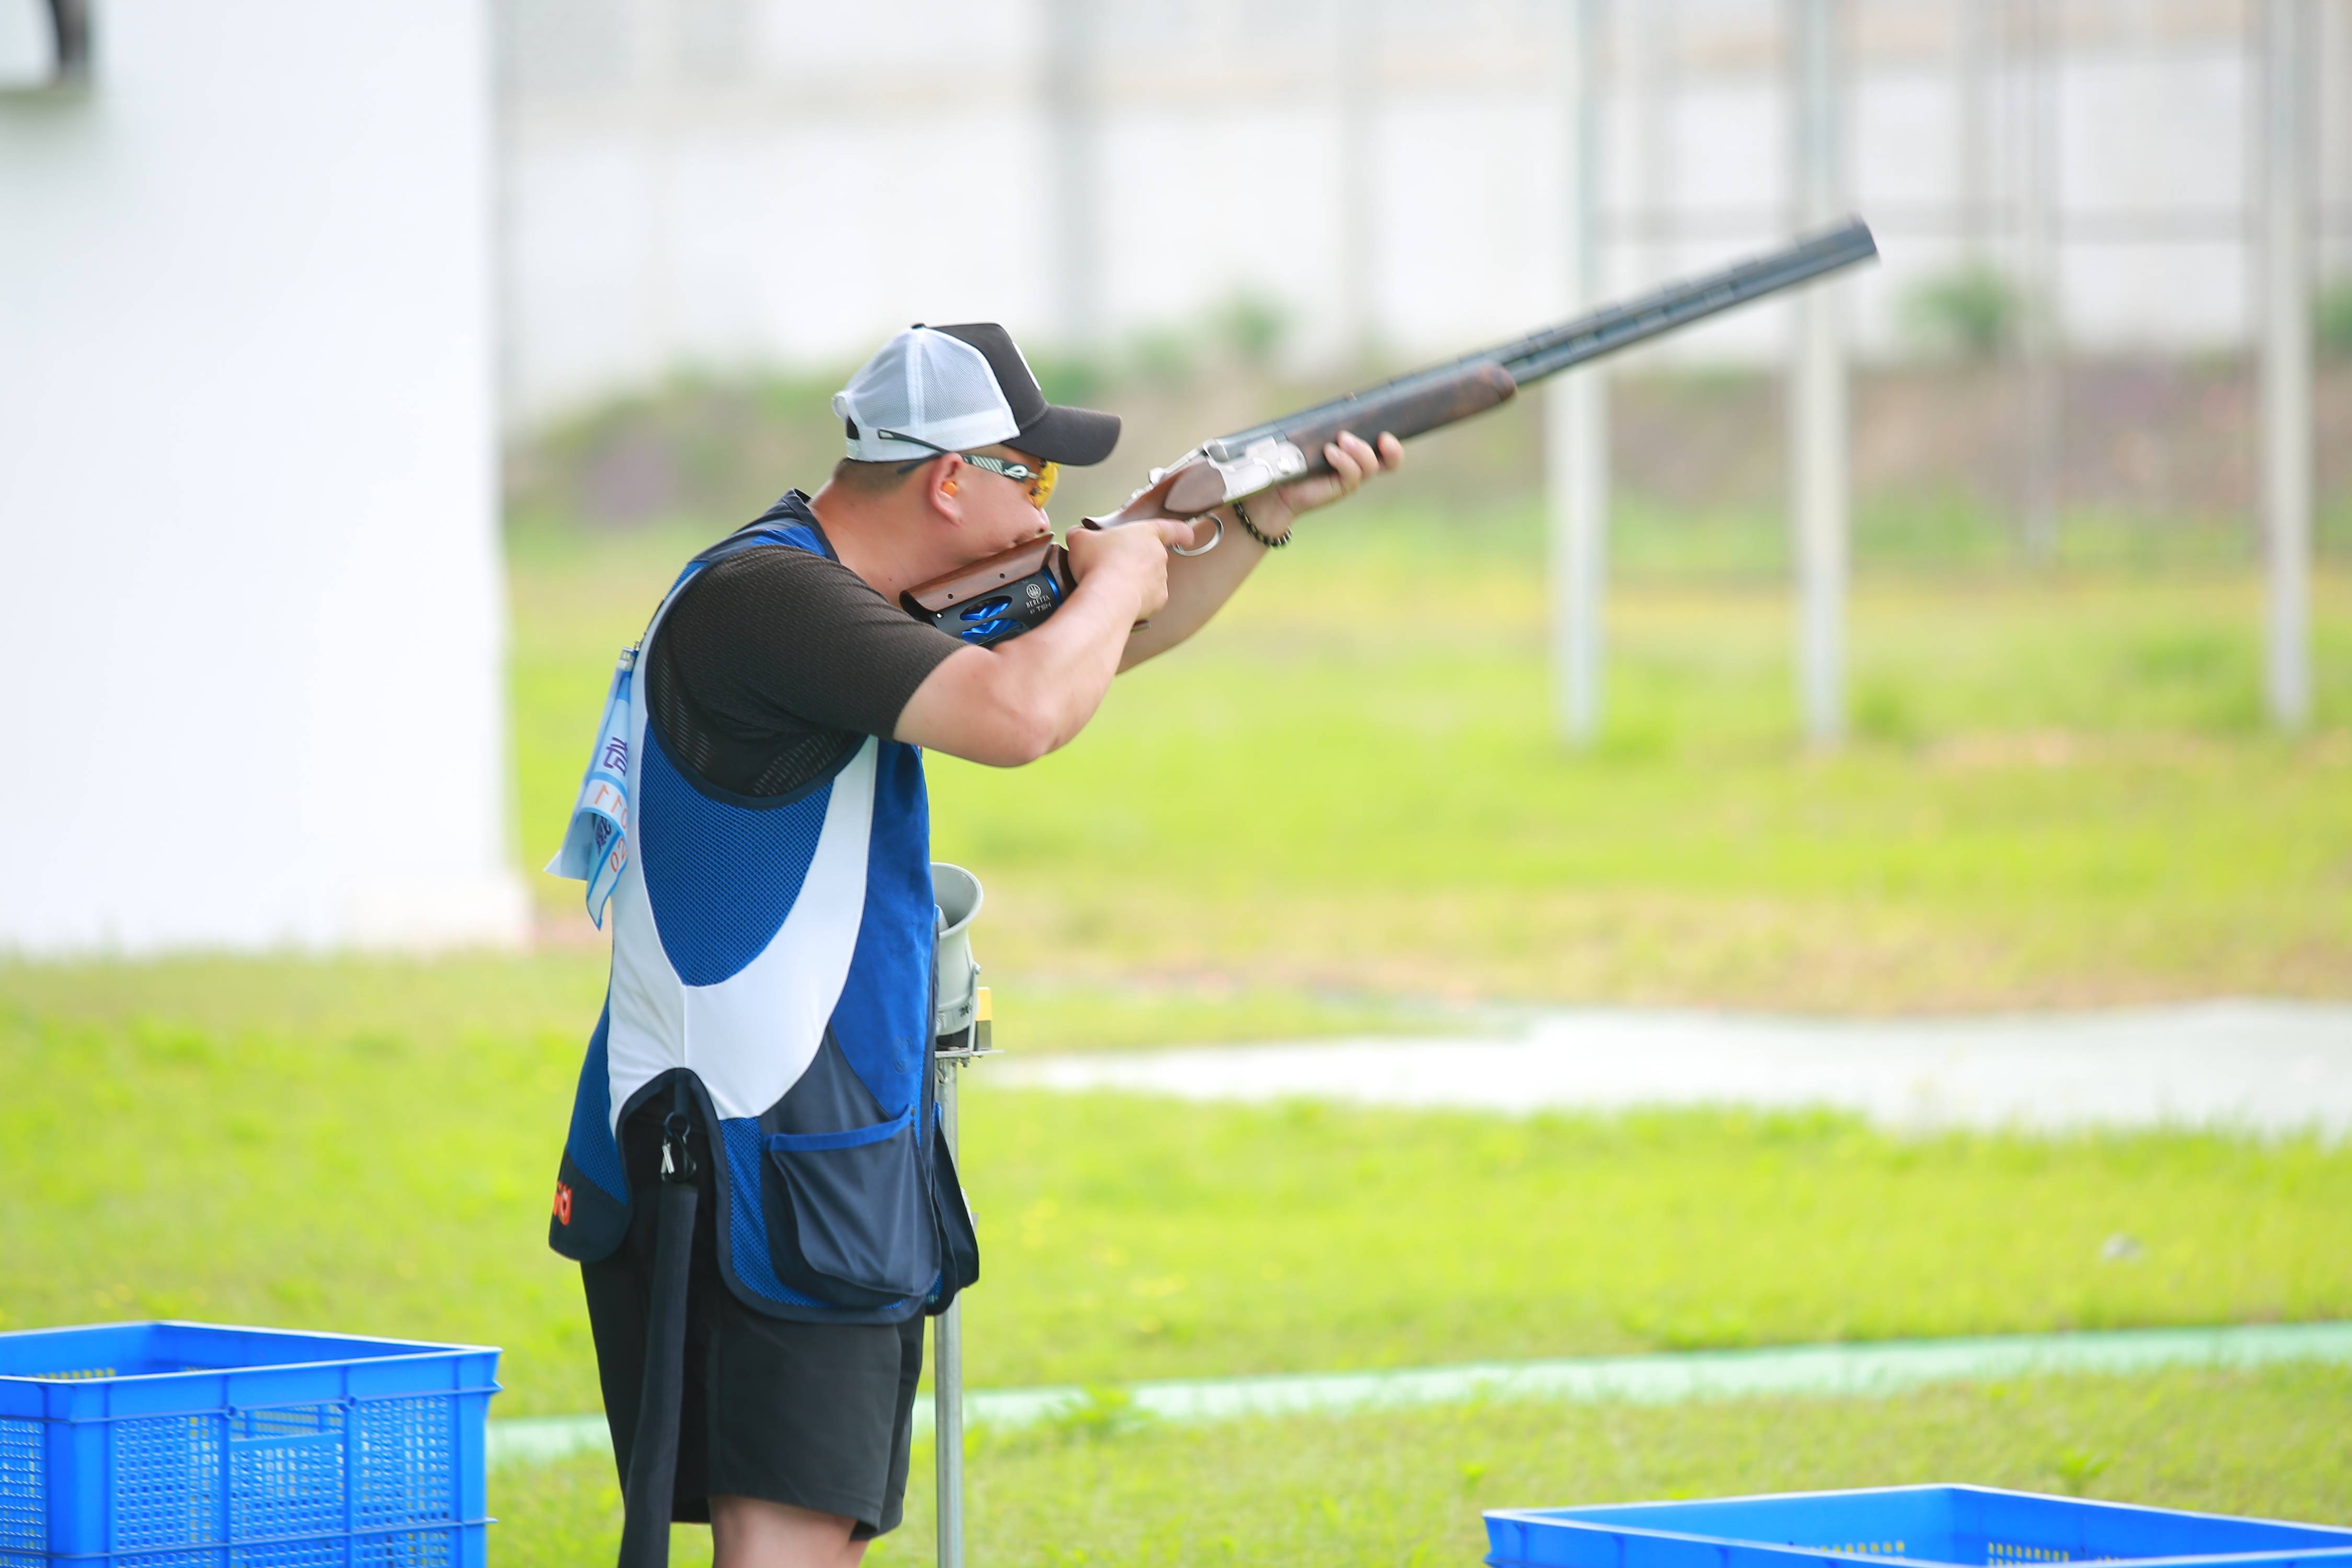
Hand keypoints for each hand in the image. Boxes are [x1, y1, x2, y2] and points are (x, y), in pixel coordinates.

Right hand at [1066, 515, 1192, 620]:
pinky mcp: (1157, 601)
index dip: (1180, 532)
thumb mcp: (1080, 540)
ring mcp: (1160, 579)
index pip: (1172, 528)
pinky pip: (1148, 598)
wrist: (1107, 597)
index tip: (1187, 536)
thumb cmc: (1097, 563)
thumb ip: (1081, 535)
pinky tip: (1119, 600)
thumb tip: (1076, 536)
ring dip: (1135, 580)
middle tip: (1115, 566)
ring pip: (1150, 579)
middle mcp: (1158, 556)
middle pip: (1153, 556)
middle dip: (1137, 561)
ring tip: (1112, 585)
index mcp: (1146, 534)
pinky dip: (1136, 599)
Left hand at [1267, 430, 1403, 523]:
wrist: (1277, 486)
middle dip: (1393, 450)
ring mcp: (1350, 477)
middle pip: (1390, 462)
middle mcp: (1359, 465)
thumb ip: (1334, 421)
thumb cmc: (1295, 456)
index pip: (1386, 448)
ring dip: (1360, 449)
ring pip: (1371, 465)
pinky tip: (1330, 452)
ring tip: (1342, 439)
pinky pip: (1351, 474)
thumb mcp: (1316, 433)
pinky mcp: (1339, 488)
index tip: (1387, 432)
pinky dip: (1343, 460)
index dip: (1394, 443)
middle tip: (1383, 438)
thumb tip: (1351, 399)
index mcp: (1358, 450)